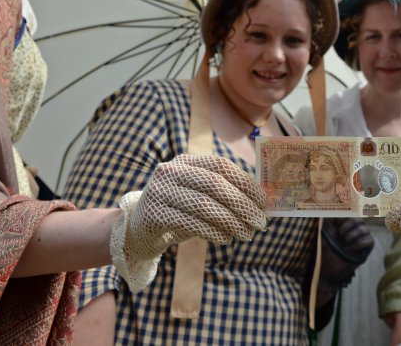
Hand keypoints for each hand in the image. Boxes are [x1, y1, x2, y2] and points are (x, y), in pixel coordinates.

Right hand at [110, 154, 265, 290]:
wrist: (137, 231)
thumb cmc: (178, 213)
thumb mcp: (198, 197)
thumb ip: (223, 195)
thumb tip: (259, 205)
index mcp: (186, 161)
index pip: (222, 166)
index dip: (245, 183)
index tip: (263, 201)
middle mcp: (172, 171)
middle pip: (215, 185)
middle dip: (242, 205)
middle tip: (259, 222)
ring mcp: (160, 191)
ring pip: (205, 205)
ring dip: (231, 221)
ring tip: (246, 234)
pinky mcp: (154, 214)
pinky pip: (191, 222)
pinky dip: (213, 231)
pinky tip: (226, 238)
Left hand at [319, 217, 372, 291]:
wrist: (328, 269)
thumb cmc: (324, 251)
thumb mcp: (323, 232)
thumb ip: (328, 218)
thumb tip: (331, 207)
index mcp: (344, 223)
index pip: (351, 212)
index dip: (345, 215)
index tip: (336, 220)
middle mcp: (354, 230)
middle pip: (359, 218)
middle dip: (348, 225)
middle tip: (340, 235)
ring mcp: (361, 239)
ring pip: (365, 229)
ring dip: (352, 235)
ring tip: (345, 243)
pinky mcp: (366, 249)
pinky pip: (369, 240)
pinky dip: (359, 243)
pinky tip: (351, 249)